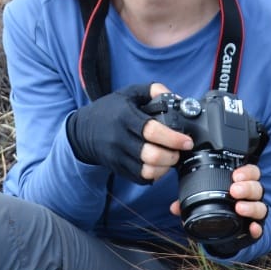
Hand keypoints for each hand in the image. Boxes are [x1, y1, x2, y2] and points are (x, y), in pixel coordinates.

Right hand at [66, 83, 190, 183]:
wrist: (83, 131)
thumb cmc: (110, 110)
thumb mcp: (129, 93)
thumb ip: (153, 91)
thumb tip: (177, 98)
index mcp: (125, 117)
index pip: (152, 131)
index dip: (173, 138)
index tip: (186, 141)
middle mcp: (120, 139)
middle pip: (151, 155)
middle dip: (172, 156)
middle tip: (179, 151)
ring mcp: (117, 156)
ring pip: (147, 171)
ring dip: (164, 168)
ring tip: (170, 159)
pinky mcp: (117, 169)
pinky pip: (140, 178)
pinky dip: (154, 175)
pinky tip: (158, 166)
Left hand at [169, 163, 266, 242]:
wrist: (227, 233)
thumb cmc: (219, 210)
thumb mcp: (204, 202)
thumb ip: (191, 201)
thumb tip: (175, 207)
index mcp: (242, 185)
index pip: (251, 173)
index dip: (246, 172)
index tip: (235, 175)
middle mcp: (251, 198)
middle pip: (257, 188)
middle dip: (247, 187)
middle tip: (234, 190)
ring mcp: (254, 213)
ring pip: (261, 207)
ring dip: (251, 206)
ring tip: (239, 207)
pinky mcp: (254, 229)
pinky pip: (260, 228)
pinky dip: (257, 228)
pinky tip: (252, 227)